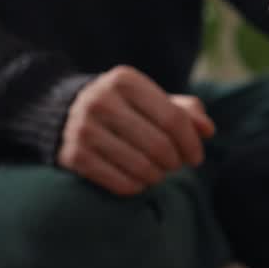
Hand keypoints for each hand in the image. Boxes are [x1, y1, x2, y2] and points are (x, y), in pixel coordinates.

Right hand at [58, 66, 215, 195]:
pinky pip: (121, 183)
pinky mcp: (74, 156)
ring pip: (142, 167)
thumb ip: (184, 110)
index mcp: (125, 81)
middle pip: (159, 145)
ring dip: (158, 177)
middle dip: (174, 162)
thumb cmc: (122, 108)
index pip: (173, 119)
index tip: (195, 158)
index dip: (191, 143)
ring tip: (157, 173)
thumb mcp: (150, 100)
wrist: (60, 112)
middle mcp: (101, 101)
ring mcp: (84, 129)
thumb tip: (208, 130)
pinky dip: (138, 187)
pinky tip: (138, 180)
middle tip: (174, 166)